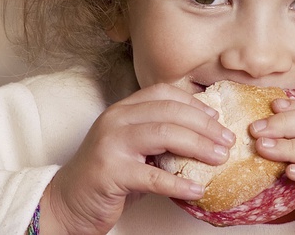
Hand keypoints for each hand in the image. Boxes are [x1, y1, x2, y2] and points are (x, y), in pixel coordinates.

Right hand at [39, 84, 235, 233]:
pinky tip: (198, 189)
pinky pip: (154, 177)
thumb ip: (160, 136)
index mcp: (122, 110)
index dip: (194, 103)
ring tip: (220, 159)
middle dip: (205, 125)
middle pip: (170, 112)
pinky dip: (180, 184)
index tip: (217, 117)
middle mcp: (116, 120)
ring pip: (164, 135)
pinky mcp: (110, 173)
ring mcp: (111, 145)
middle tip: (227, 140)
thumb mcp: (133, 147)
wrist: (68, 202)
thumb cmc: (108, 175)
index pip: (163, 93)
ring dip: (199, 146)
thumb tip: (206, 134)